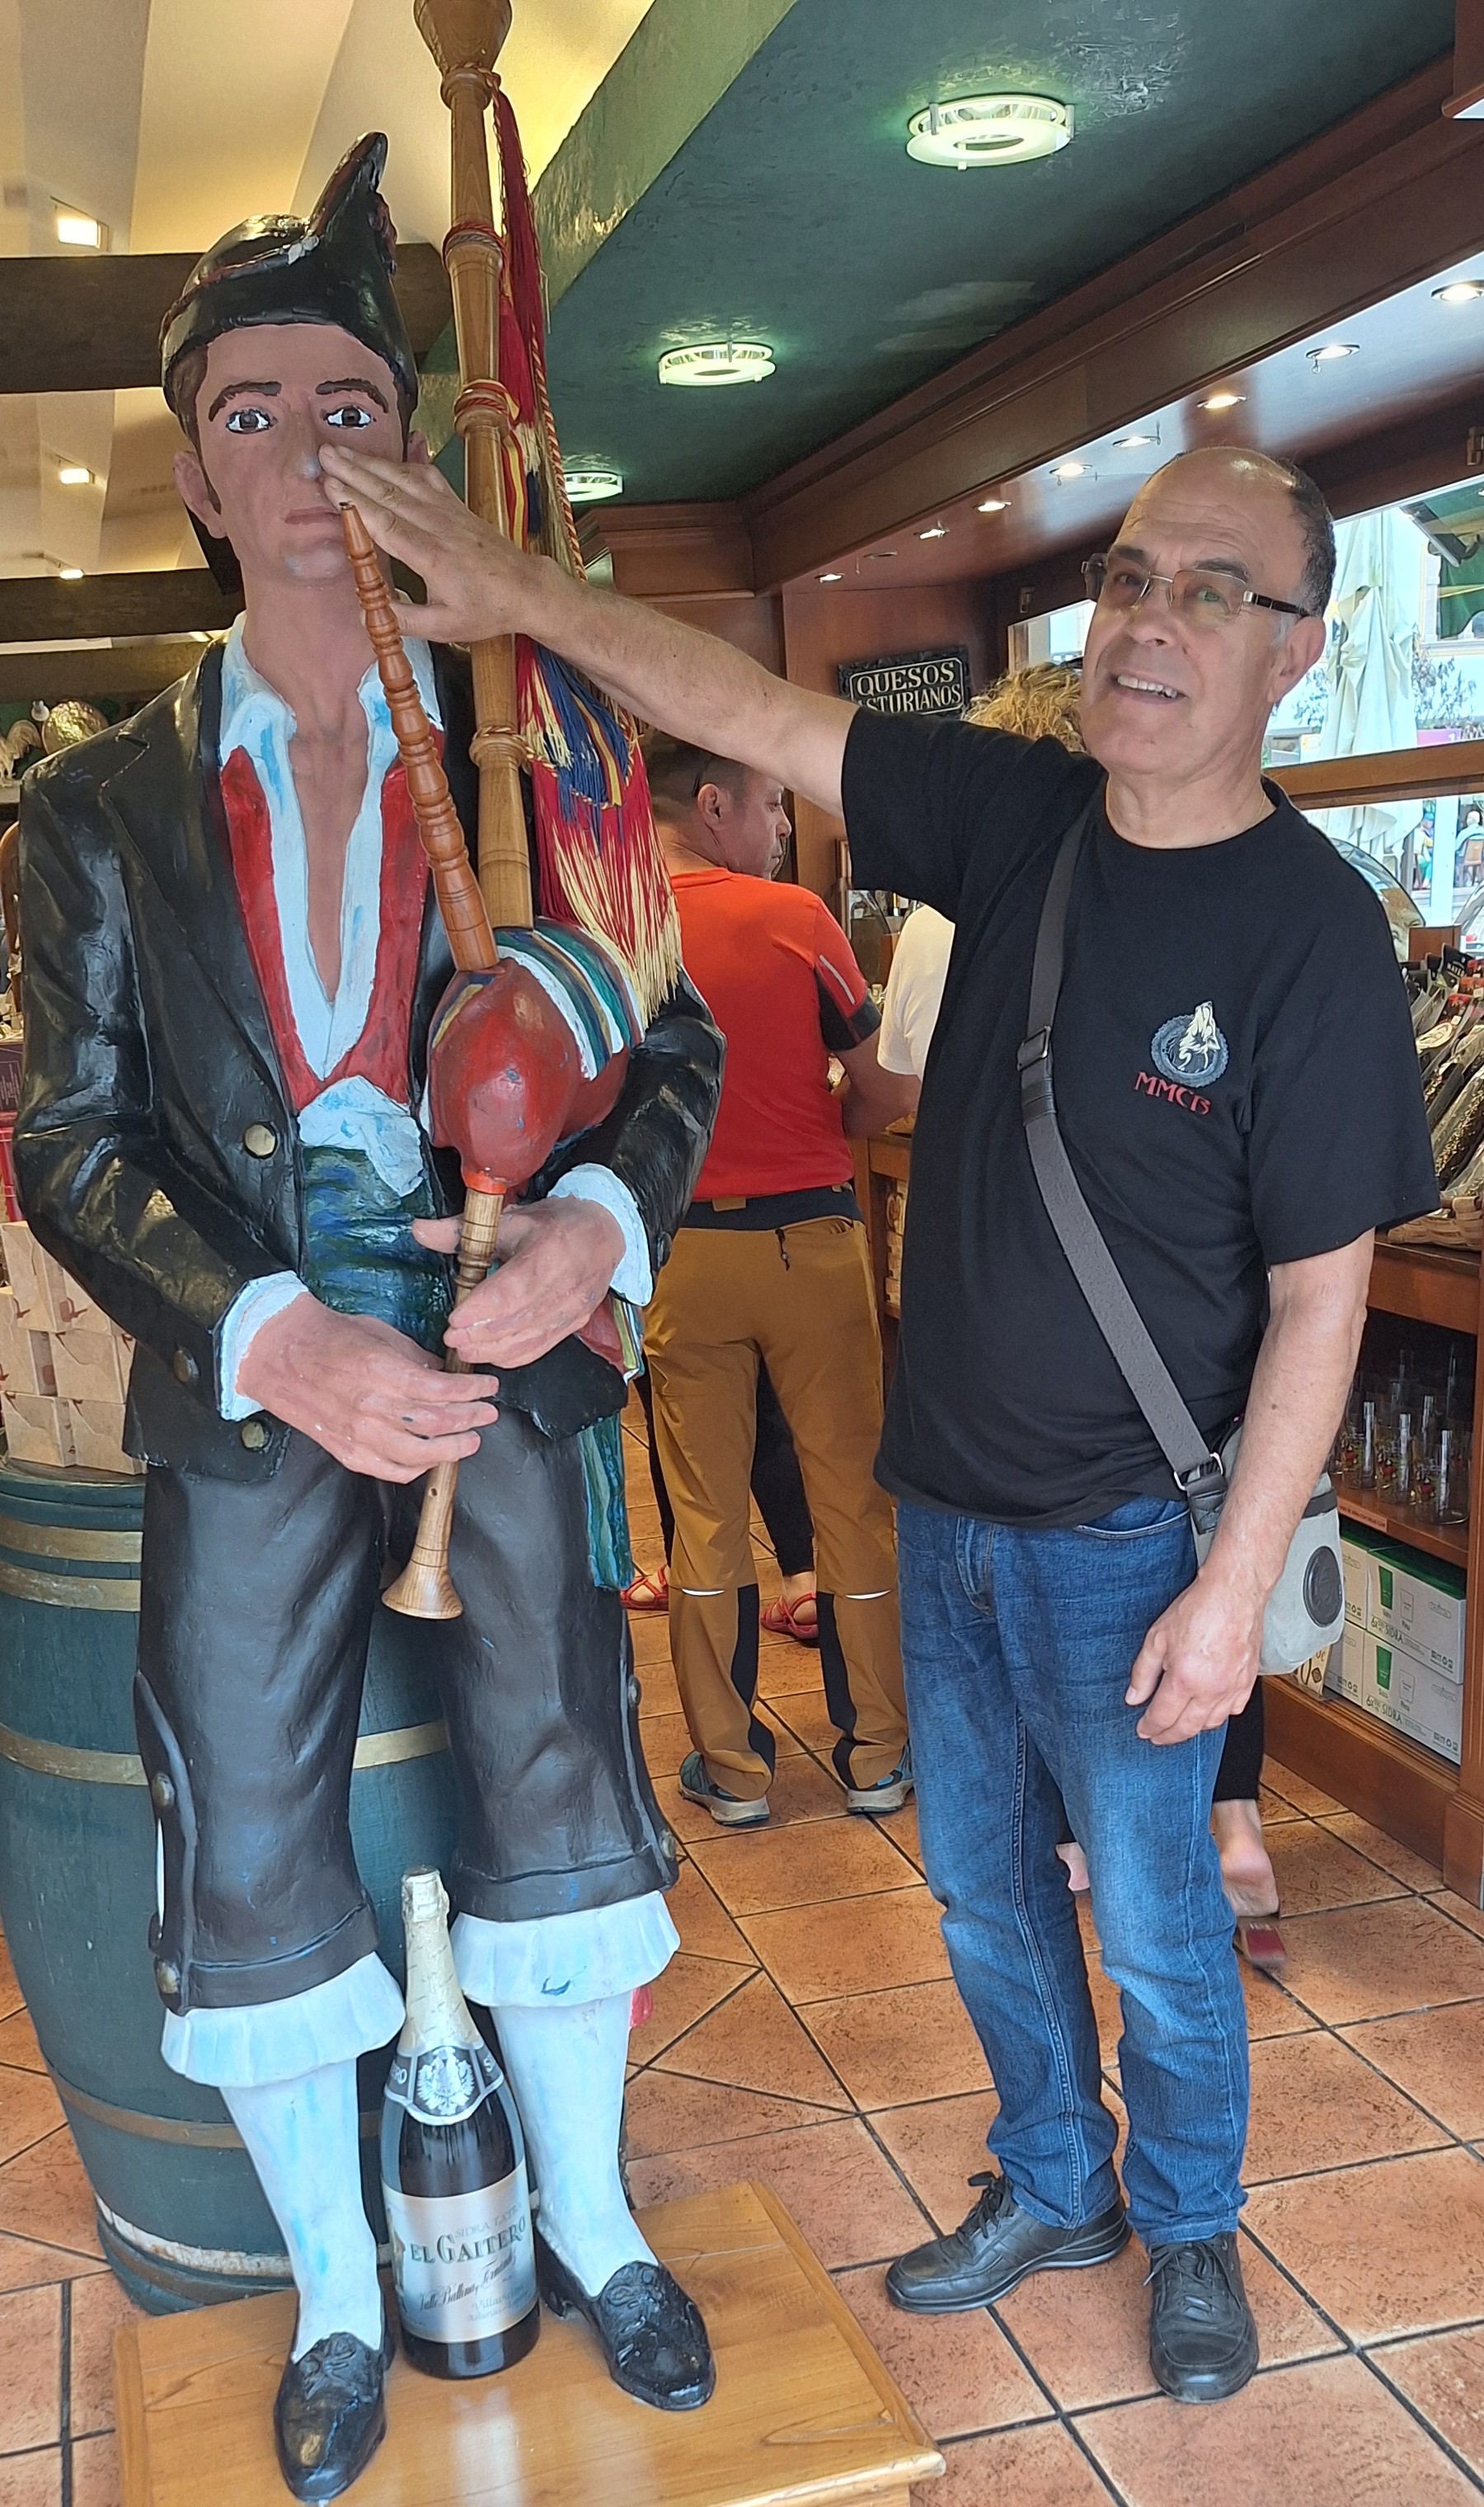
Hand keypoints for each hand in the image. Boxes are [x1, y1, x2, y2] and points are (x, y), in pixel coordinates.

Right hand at [235, 1295, 497, 1482]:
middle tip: (488, 1414)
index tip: (489, 1388)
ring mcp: (358, 1434)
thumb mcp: (380, 1335)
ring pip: (418, 1454)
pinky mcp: (347, 1453)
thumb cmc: (330, 1338)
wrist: (279, 1353)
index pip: (441, 1390)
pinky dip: (417, 1469)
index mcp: (382, 1371)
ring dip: (452, 1449)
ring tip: (470, 1441)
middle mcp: (371, 1406)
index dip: (472, 1392)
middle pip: (436, 1423)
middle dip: (471, 1419)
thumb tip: (447, 1377)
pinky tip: (432, 1459)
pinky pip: (391, 1471)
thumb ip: (416, 1359)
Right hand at [317, 444, 545, 644]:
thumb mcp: (445, 628)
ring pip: (403, 479)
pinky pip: (424, 476)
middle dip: (353, 471)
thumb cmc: (484, 611)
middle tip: (322, 454)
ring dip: (369, 462)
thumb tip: (364, 612)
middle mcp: (438, 527)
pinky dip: (399, 463)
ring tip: (339, 450)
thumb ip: (403, 620)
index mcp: (432, 557)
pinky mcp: (454, 503)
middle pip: (389, 492)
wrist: (525, 587)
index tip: (329, 485)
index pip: (387, 525)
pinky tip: (380, 458)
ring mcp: (447, 510)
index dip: (356, 503)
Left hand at [412, 1197, 624, 1367]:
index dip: (484, 1308)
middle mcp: (568, 1285)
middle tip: (451, 1338)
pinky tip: (489, 1353)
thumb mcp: (510, 1220)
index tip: (456, 1318)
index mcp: (552, 1250)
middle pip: (520, 1318)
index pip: (516, 1287)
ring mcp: (574, 1309)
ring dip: (493, 1348)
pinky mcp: (575, 1325)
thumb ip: (461, 1230)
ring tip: (463, 1347)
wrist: (603, 1234)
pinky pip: (541, 1347)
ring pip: (530, 1338)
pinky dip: (512, 1355)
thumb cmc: (554, 1225)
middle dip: (481, 1333)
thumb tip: (419, 1230)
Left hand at [1124, 1564, 1262, 1744]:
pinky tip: (1207, 1712)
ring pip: (1211, 1724)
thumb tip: (1133, 1698)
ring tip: (1179, 1726)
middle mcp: (1211, 1690)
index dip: (1149, 1727)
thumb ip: (1143, 1673)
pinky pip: (1232, 1711)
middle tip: (1156, 1737)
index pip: (1163, 1717)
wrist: (1233, 1594)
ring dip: (1192, 1729)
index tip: (1142, 1730)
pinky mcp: (1247, 1682)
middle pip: (1187, 1728)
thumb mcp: (1157, 1638)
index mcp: (1185, 1680)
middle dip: (1168, 1736)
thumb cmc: (1197, 1610)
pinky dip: (1217, 1717)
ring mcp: (1232, 1688)